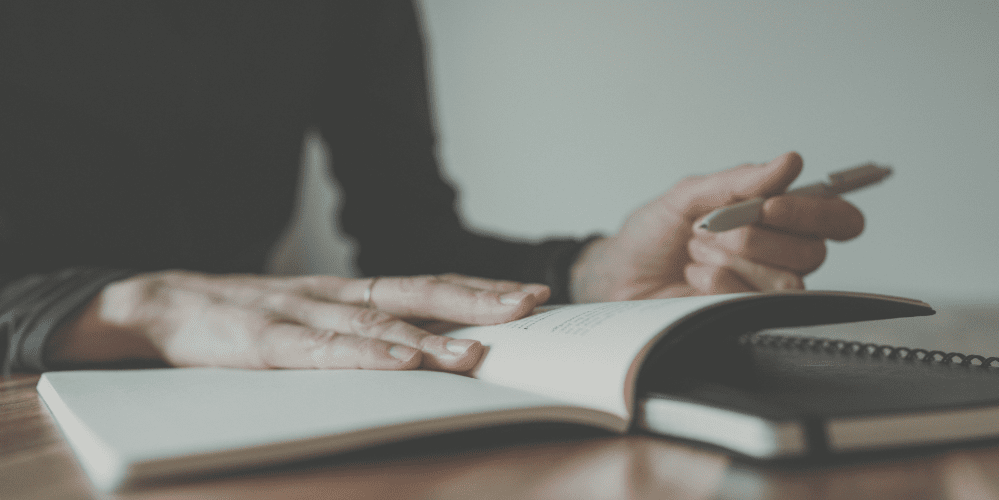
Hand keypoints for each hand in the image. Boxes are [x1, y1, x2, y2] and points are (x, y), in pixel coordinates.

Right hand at [45, 271, 549, 371]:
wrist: (167, 302)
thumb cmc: (249, 315)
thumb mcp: (313, 315)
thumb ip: (360, 326)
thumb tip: (422, 345)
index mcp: (351, 291)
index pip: (427, 285)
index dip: (480, 288)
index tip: (530, 295)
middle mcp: (337, 295)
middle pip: (418, 292)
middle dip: (478, 300)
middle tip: (531, 303)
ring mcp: (303, 314)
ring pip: (377, 324)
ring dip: (430, 337)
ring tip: (477, 352)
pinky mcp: (267, 341)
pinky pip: (324, 351)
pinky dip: (366, 356)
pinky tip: (401, 363)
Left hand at [570, 152, 864, 301]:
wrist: (620, 273)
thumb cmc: (654, 233)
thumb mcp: (689, 195)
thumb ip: (740, 181)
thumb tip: (788, 163)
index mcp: (779, 217)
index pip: (838, 217)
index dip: (813, 212)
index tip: (769, 206)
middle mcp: (782, 254)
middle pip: (813, 251)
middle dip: (753, 237)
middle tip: (712, 230)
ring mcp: (766, 289)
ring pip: (786, 278)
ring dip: (730, 258)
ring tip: (697, 252)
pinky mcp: (746, 316)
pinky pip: (752, 300)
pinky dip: (717, 282)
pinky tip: (695, 276)